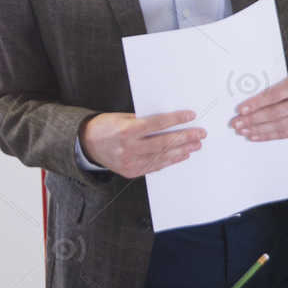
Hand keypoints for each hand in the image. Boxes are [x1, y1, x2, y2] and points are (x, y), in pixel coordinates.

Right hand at [78, 110, 204, 178]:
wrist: (87, 144)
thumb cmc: (106, 127)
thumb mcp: (122, 118)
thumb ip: (144, 121)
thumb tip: (169, 121)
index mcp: (126, 130)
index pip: (157, 124)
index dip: (176, 120)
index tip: (191, 116)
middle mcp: (128, 148)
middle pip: (163, 143)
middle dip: (185, 137)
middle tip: (200, 134)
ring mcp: (130, 162)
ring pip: (162, 157)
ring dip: (182, 151)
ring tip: (196, 145)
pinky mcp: (131, 172)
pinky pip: (155, 166)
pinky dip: (170, 161)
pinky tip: (181, 155)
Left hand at [232, 71, 287, 141]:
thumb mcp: (284, 78)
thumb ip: (268, 87)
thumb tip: (244, 102)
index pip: (274, 95)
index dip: (256, 103)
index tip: (240, 110)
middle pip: (275, 113)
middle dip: (253, 119)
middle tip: (236, 123)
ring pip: (279, 126)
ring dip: (257, 129)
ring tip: (242, 130)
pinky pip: (284, 134)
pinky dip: (267, 136)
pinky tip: (254, 135)